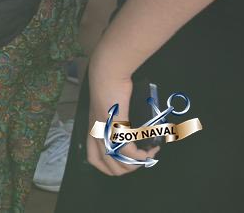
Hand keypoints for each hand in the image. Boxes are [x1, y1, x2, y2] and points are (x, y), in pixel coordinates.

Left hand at [85, 51, 155, 175]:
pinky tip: (152, 147)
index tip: (125, 165)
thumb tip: (130, 134)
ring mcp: (105, 134)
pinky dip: (143, 154)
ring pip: (122, 164)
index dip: (110, 168)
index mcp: (91, 131)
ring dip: (140, 163)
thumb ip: (114, 123)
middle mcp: (96, 136)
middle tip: (143, 159)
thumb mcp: (108, 109)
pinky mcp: (115, 129)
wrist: (107, 74)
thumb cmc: (109, 87)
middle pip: (111, 167)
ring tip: (150, 153)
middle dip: (131, 169)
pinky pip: (130, 153)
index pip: (94, 161)